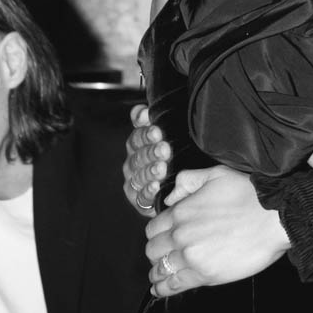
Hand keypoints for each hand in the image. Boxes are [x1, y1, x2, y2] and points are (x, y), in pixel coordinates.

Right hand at [124, 102, 169, 216]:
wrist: (179, 186)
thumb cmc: (172, 155)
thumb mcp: (165, 136)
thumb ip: (148, 122)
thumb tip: (140, 111)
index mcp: (137, 146)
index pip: (136, 138)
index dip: (145, 134)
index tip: (157, 131)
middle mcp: (133, 164)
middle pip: (138, 157)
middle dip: (151, 152)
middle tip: (165, 149)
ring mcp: (135, 183)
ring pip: (139, 176)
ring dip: (150, 171)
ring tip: (162, 168)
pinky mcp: (140, 201)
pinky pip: (141, 197)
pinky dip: (148, 192)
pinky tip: (156, 187)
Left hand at [146, 166, 290, 295]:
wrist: (273, 218)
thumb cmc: (249, 194)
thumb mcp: (216, 174)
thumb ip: (188, 180)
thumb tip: (170, 198)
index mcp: (180, 211)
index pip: (153, 228)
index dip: (157, 233)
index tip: (164, 238)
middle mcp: (180, 234)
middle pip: (153, 249)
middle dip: (157, 252)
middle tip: (164, 255)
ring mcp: (190, 256)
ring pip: (160, 269)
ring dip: (158, 272)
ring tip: (159, 275)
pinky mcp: (203, 274)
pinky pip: (173, 285)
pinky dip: (163, 288)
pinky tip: (160, 289)